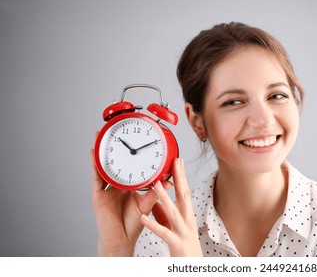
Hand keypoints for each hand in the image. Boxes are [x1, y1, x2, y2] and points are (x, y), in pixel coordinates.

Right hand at [91, 132, 170, 255]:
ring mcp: (106, 190)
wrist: (121, 240)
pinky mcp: (99, 196)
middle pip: (116, 163)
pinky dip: (94, 165)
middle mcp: (116, 186)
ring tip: (101, 135)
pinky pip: (96, 177)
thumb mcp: (146, 205)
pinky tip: (93, 153)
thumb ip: (155, 192)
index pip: (131, 166)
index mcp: (128, 186)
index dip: (133, 155)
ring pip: (103, 167)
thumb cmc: (132, 224)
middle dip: (115, 148)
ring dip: (102, 151)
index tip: (137, 141)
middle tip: (115, 130)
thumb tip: (168, 181)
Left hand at [141, 158, 202, 256]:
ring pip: (173, 212)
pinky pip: (164, 233)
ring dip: (165, 198)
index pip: (185, 191)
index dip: (182, 176)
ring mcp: (183, 232)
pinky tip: (144, 218)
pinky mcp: (177, 244)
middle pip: (184, 196)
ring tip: (154, 185)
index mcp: (187, 215)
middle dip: (179, 179)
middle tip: (174, 162)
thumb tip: (157, 199)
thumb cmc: (184, 247)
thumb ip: (165, 213)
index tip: (178, 161)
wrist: (192, 266)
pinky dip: (154, 225)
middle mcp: (187, 221)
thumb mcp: (175, 226)